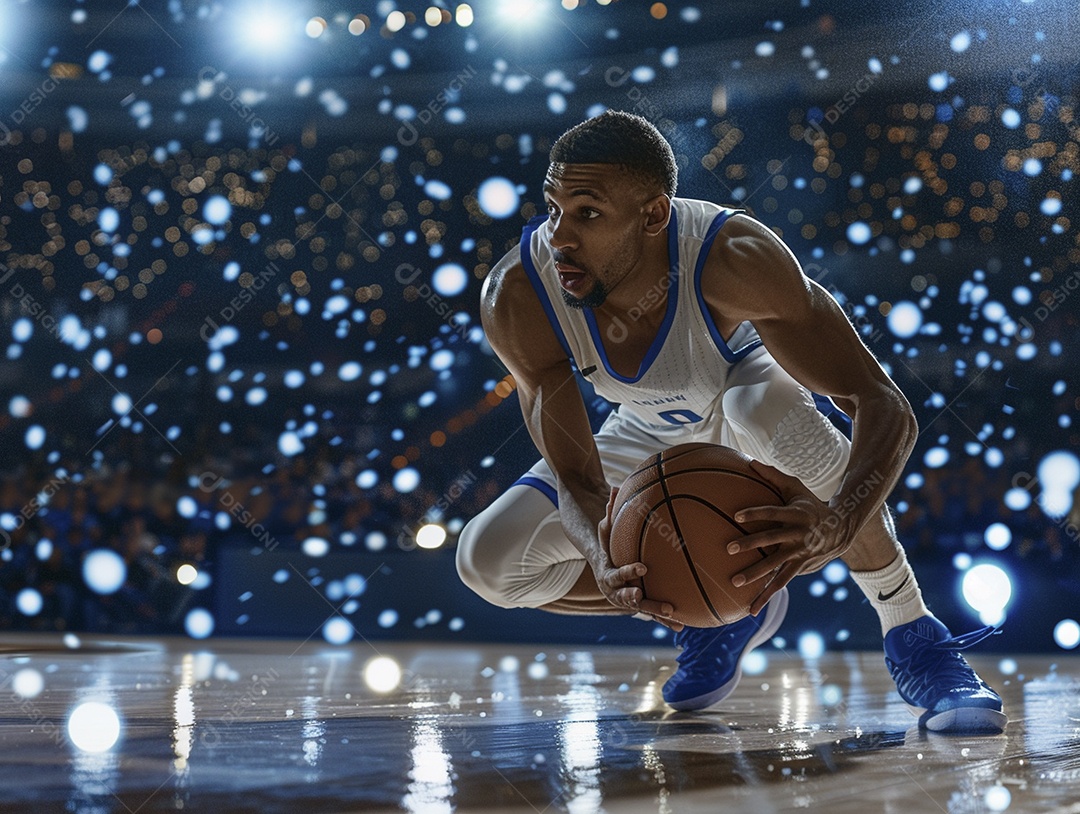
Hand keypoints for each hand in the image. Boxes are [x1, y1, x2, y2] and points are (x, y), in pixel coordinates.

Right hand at [595, 487, 682, 629]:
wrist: (601, 564)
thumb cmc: (607, 541)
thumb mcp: (605, 528)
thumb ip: (610, 511)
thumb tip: (615, 486)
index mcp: (606, 573)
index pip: (616, 573)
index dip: (628, 572)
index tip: (643, 568)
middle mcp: (614, 590)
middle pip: (626, 598)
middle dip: (640, 601)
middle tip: (657, 601)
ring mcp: (626, 600)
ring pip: (642, 609)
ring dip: (657, 613)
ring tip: (675, 616)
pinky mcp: (638, 605)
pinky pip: (651, 612)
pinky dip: (664, 619)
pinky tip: (682, 624)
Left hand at [726, 460, 852, 614]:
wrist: (841, 529)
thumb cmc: (810, 504)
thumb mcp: (796, 488)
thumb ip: (772, 476)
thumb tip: (749, 461)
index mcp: (796, 514)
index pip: (773, 513)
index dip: (756, 513)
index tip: (737, 515)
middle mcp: (798, 535)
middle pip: (772, 540)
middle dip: (751, 544)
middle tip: (729, 548)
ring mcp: (800, 554)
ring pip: (776, 566)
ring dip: (756, 575)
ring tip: (735, 582)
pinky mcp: (800, 568)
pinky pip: (781, 583)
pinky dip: (767, 596)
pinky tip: (752, 609)